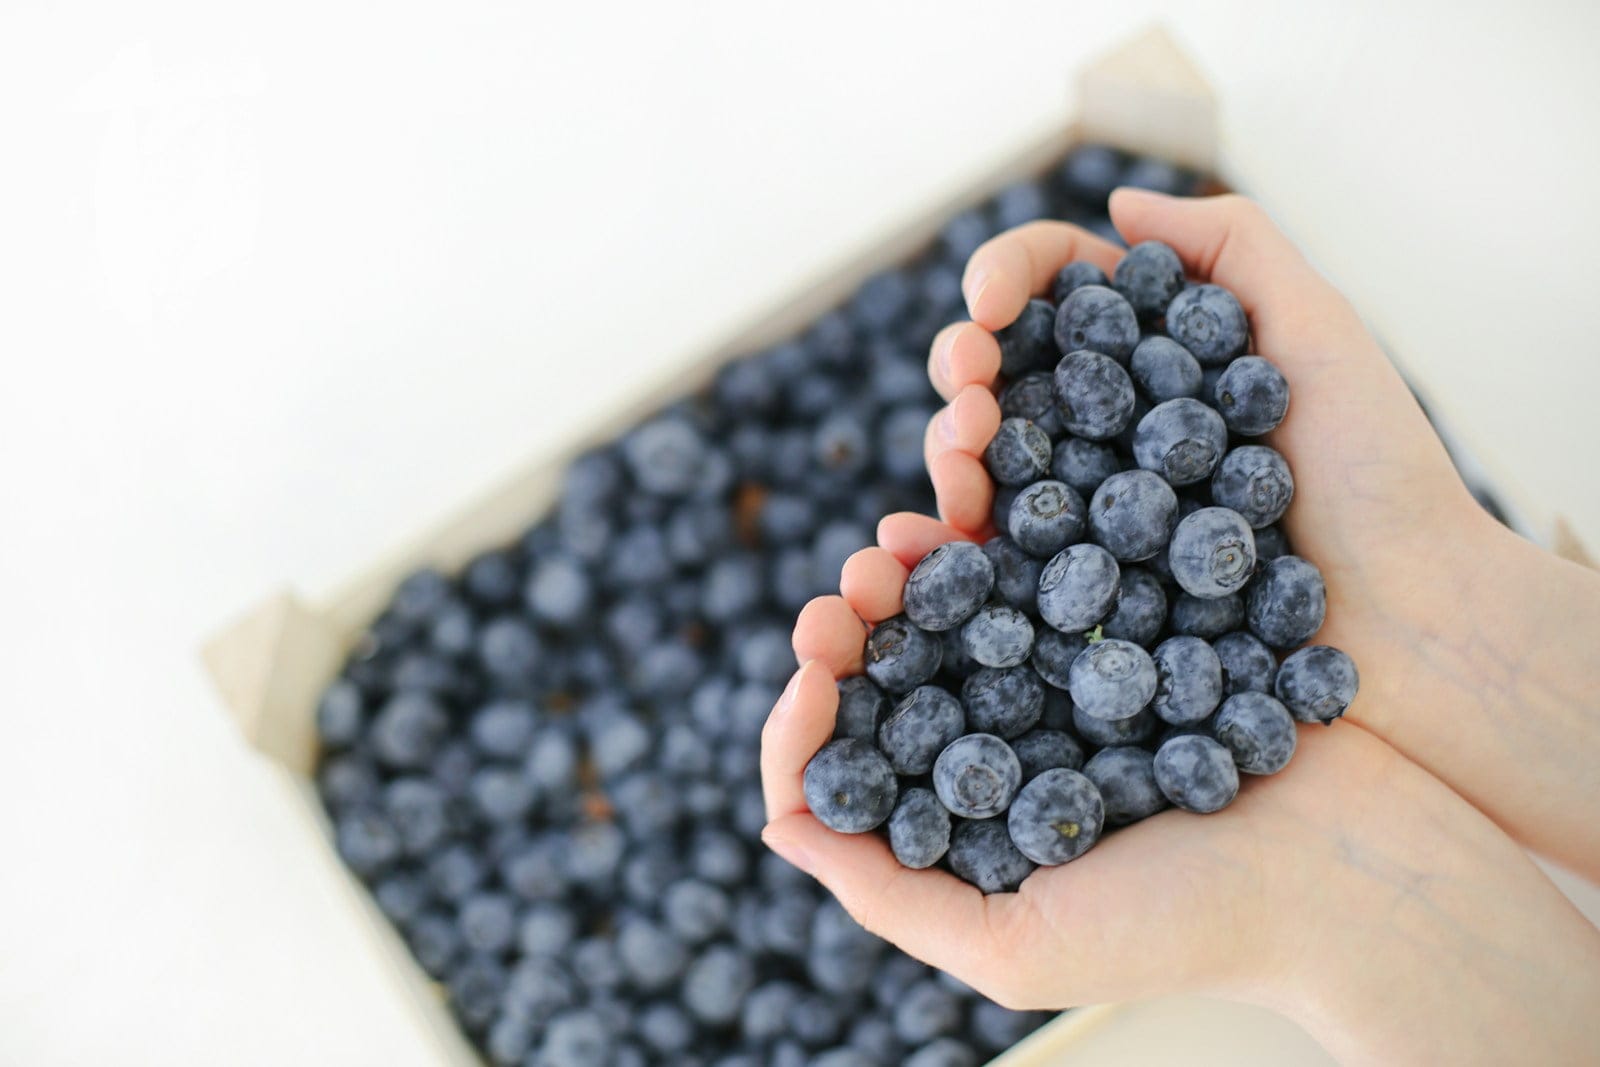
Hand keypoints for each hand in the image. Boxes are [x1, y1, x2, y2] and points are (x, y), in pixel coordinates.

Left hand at [760, 518, 1599, 1063]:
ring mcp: (1084, 648)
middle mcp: (1018, 714)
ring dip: (924, 531)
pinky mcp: (1152, 591)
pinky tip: (987, 464)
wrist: (1363, 870)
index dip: (811, 700)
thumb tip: (771, 821)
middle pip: (905, 645)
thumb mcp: (1016, 947)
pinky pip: (1067, 527)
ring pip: (973, 570)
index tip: (812, 661)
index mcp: (973, 797)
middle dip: (862, 604)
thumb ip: (887, 896)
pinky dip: (1017, 487)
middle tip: (853, 582)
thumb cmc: (1196, 928)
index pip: (856, 741)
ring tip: (898, 527)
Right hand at [924, 190, 1599, 879]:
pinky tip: (920, 542)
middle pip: (1002, 369)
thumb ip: (1229, 248)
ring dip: (948, 448)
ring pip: (984, 459)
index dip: (1006, 278)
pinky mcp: (1080, 588)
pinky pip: (996, 558)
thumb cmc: (1378, 472)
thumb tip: (1114, 204)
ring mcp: (1089, 505)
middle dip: (961, 365)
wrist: (1410, 621)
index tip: (987, 304)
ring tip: (959, 465)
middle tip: (967, 389)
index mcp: (1157, 350)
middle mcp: (1112, 420)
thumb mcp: (1318, 330)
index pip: (1057, 288)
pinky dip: (942, 546)